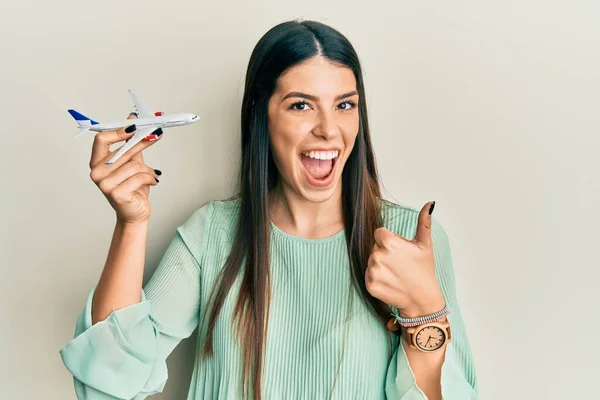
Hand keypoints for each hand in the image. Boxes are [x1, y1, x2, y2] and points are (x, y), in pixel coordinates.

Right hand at [88, 113, 162, 224]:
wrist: (135, 213)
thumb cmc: (132, 188)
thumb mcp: (132, 163)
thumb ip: (131, 144)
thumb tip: (133, 120)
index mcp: (97, 163)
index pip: (101, 140)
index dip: (119, 131)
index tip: (135, 126)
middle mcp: (96, 173)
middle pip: (122, 150)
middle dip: (141, 143)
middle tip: (156, 135)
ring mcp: (104, 184)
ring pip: (134, 165)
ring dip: (148, 169)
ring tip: (152, 174)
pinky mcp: (116, 194)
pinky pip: (139, 177)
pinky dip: (150, 177)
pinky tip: (153, 181)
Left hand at [365, 201, 444, 317]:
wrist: (422, 298)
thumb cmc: (424, 270)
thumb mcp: (424, 244)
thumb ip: (423, 222)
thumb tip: (430, 203)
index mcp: (389, 242)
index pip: (379, 234)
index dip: (389, 241)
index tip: (400, 251)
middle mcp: (378, 255)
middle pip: (374, 247)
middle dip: (384, 253)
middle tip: (399, 264)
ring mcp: (373, 271)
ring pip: (370, 261)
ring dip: (380, 266)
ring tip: (395, 274)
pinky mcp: (370, 284)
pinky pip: (368, 276)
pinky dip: (377, 279)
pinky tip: (390, 282)